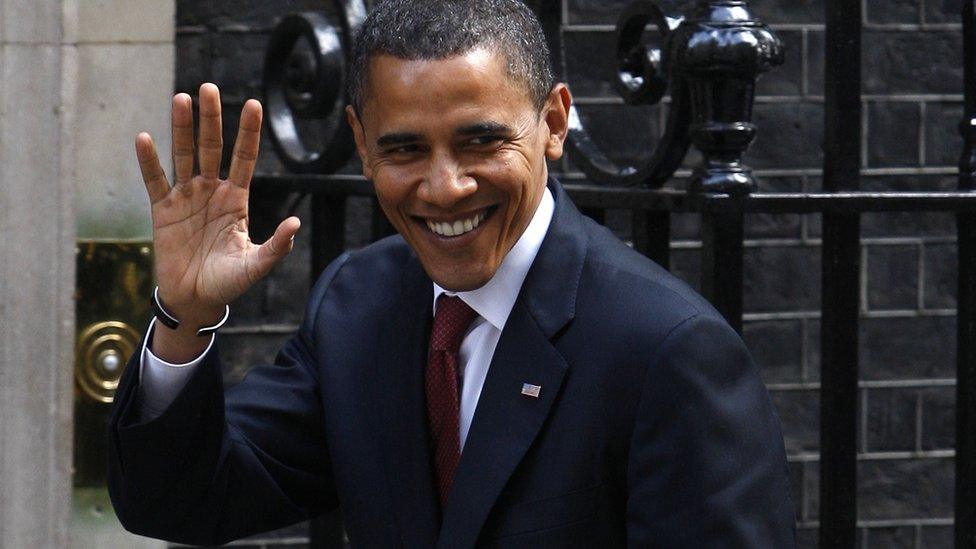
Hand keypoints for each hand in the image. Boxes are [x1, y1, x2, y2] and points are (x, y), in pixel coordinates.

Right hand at [137, 83, 298, 355]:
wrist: (196, 300)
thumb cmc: (229, 283)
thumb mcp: (256, 265)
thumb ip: (276, 246)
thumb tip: (294, 224)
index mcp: (237, 200)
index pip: (244, 158)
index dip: (248, 132)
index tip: (253, 104)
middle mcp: (212, 192)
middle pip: (212, 148)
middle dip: (211, 119)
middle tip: (208, 87)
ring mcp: (187, 198)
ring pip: (184, 156)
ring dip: (182, 128)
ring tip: (181, 99)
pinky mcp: (163, 211)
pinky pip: (156, 182)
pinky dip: (149, 162)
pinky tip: (145, 139)